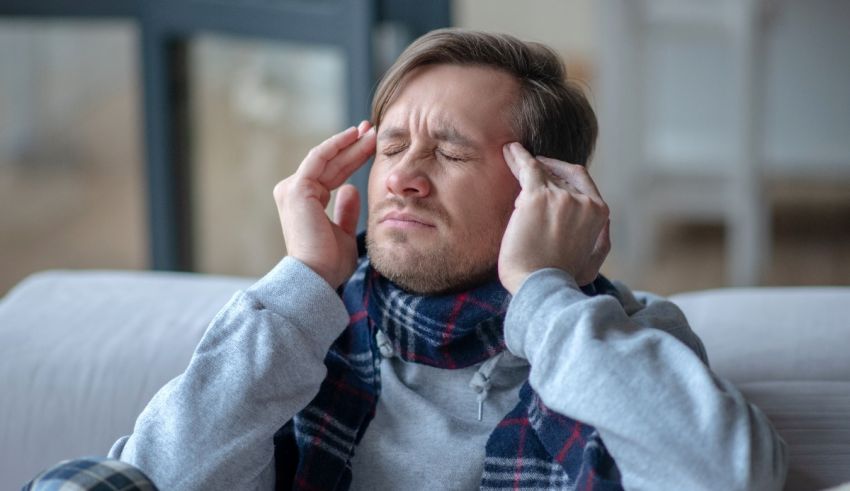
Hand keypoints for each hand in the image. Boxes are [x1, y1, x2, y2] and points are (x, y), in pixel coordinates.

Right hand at [273, 121, 376, 287]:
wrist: (317, 276)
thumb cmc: (329, 263)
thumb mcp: (343, 233)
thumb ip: (346, 211)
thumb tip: (352, 189)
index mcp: (306, 202)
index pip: (333, 174)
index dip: (353, 159)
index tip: (372, 146)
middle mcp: (295, 192)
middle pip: (330, 163)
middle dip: (353, 146)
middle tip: (374, 130)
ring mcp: (293, 189)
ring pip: (327, 158)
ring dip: (349, 143)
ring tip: (372, 131)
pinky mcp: (297, 188)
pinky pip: (319, 158)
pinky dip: (337, 145)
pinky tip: (355, 135)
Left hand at [498, 142, 610, 294]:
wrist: (540, 287)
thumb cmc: (560, 280)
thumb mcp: (592, 262)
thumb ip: (598, 239)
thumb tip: (598, 226)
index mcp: (599, 213)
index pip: (581, 182)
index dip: (563, 174)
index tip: (549, 171)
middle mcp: (583, 200)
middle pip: (559, 176)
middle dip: (542, 171)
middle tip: (525, 164)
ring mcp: (560, 197)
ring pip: (541, 173)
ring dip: (524, 162)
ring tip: (509, 153)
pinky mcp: (536, 198)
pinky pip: (527, 169)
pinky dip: (517, 157)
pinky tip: (508, 150)